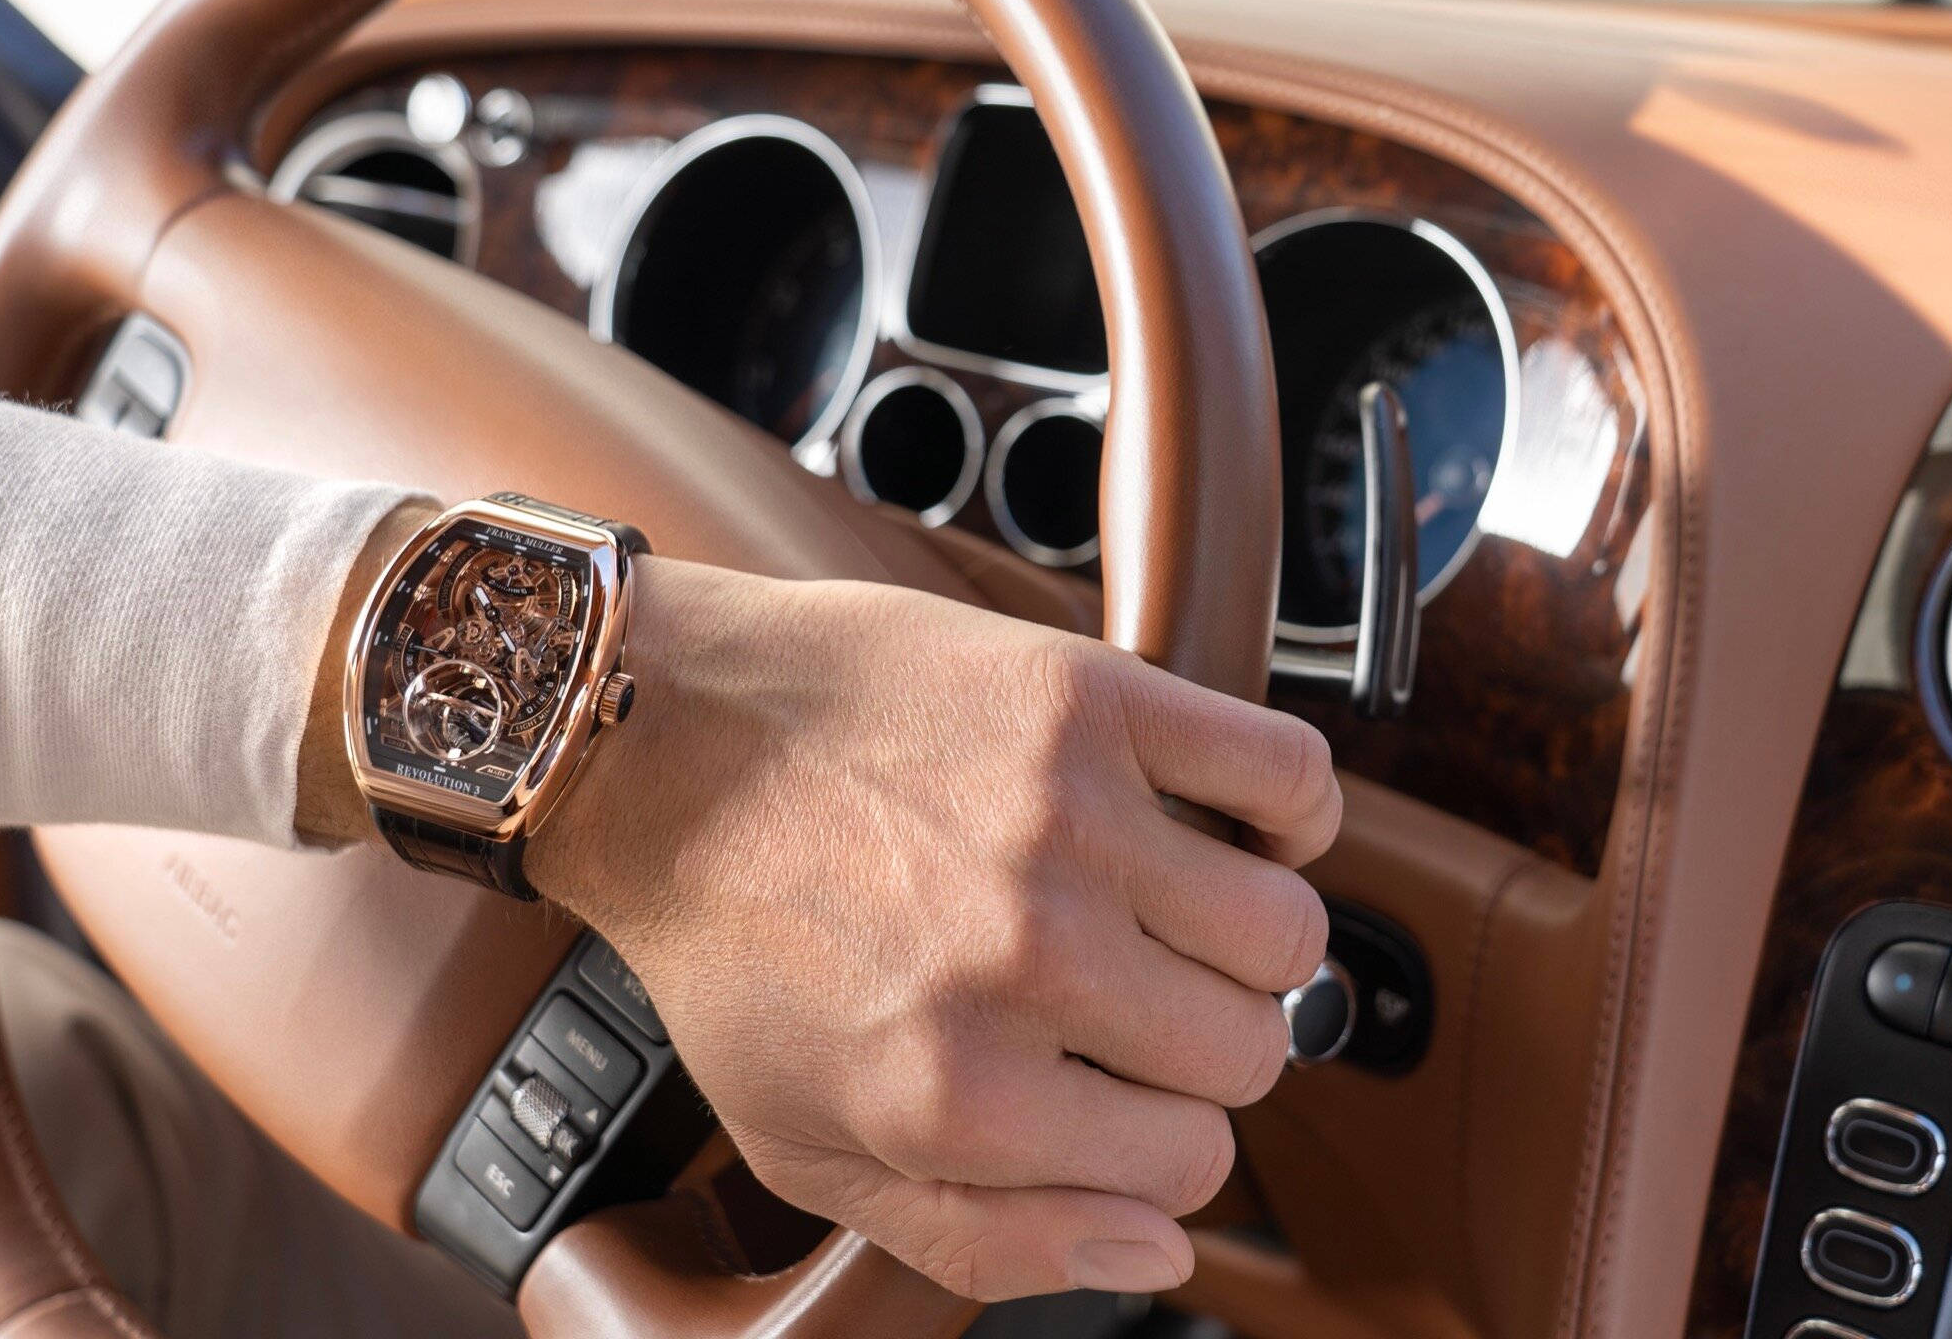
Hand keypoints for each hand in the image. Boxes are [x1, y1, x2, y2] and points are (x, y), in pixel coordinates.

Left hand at [530, 559, 1340, 1302]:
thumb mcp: (813, 1148)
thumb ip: (991, 1241)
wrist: (661, 742)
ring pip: (1286, 929)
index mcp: (962, 1097)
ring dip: (1247, 938)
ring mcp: (1066, 822)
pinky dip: (1290, 810)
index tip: (1118, 1086)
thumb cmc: (732, 945)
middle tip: (1134, 995)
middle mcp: (1027, 962)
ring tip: (1171, 913)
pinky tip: (1233, 826)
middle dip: (1203, 1041)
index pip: (1191, 1164)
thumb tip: (1161, 1250)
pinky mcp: (1086, 701)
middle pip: (1250, 1049)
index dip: (1162, 1134)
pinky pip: (1285, 774)